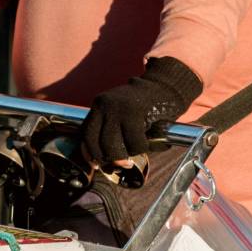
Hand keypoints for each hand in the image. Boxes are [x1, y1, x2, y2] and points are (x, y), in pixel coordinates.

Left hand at [77, 57, 201, 172]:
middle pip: (97, 143)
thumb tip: (105, 161)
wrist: (166, 86)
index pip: (85, 134)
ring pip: (113, 146)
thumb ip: (111, 131)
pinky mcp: (135, 113)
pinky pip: (134, 143)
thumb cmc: (145, 106)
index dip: (89, 153)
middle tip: (123, 164)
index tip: (95, 164)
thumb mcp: (121, 115)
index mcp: (99, 106)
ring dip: (126, 156)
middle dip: (109, 159)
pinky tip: (149, 143)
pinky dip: (142, 149)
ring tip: (138, 151)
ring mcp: (119, 109)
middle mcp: (105, 105)